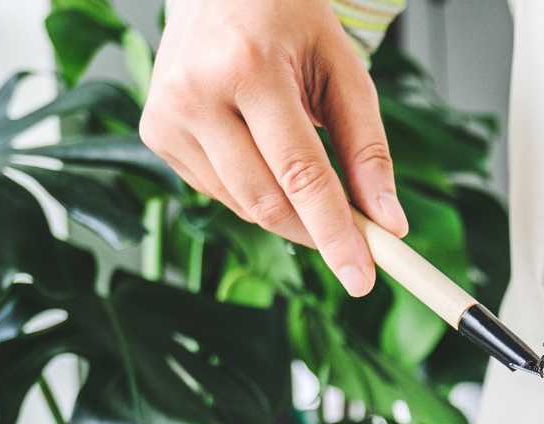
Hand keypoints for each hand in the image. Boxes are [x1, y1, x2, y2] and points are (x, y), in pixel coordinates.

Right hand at [141, 0, 407, 295]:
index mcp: (249, 67)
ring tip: (314, 180)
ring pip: (243, 205)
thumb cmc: (289, 22)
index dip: (335, 234)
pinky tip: (265, 154)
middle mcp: (196, 93)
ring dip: (289, 213)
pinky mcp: (155, 132)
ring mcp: (166, 115)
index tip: (364, 278)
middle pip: (267, 200)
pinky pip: (219, 192)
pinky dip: (256, 192)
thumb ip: (368, 150)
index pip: (301, 174)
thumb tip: (389, 225)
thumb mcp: (344, 71)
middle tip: (360, 248)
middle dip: (318, 233)